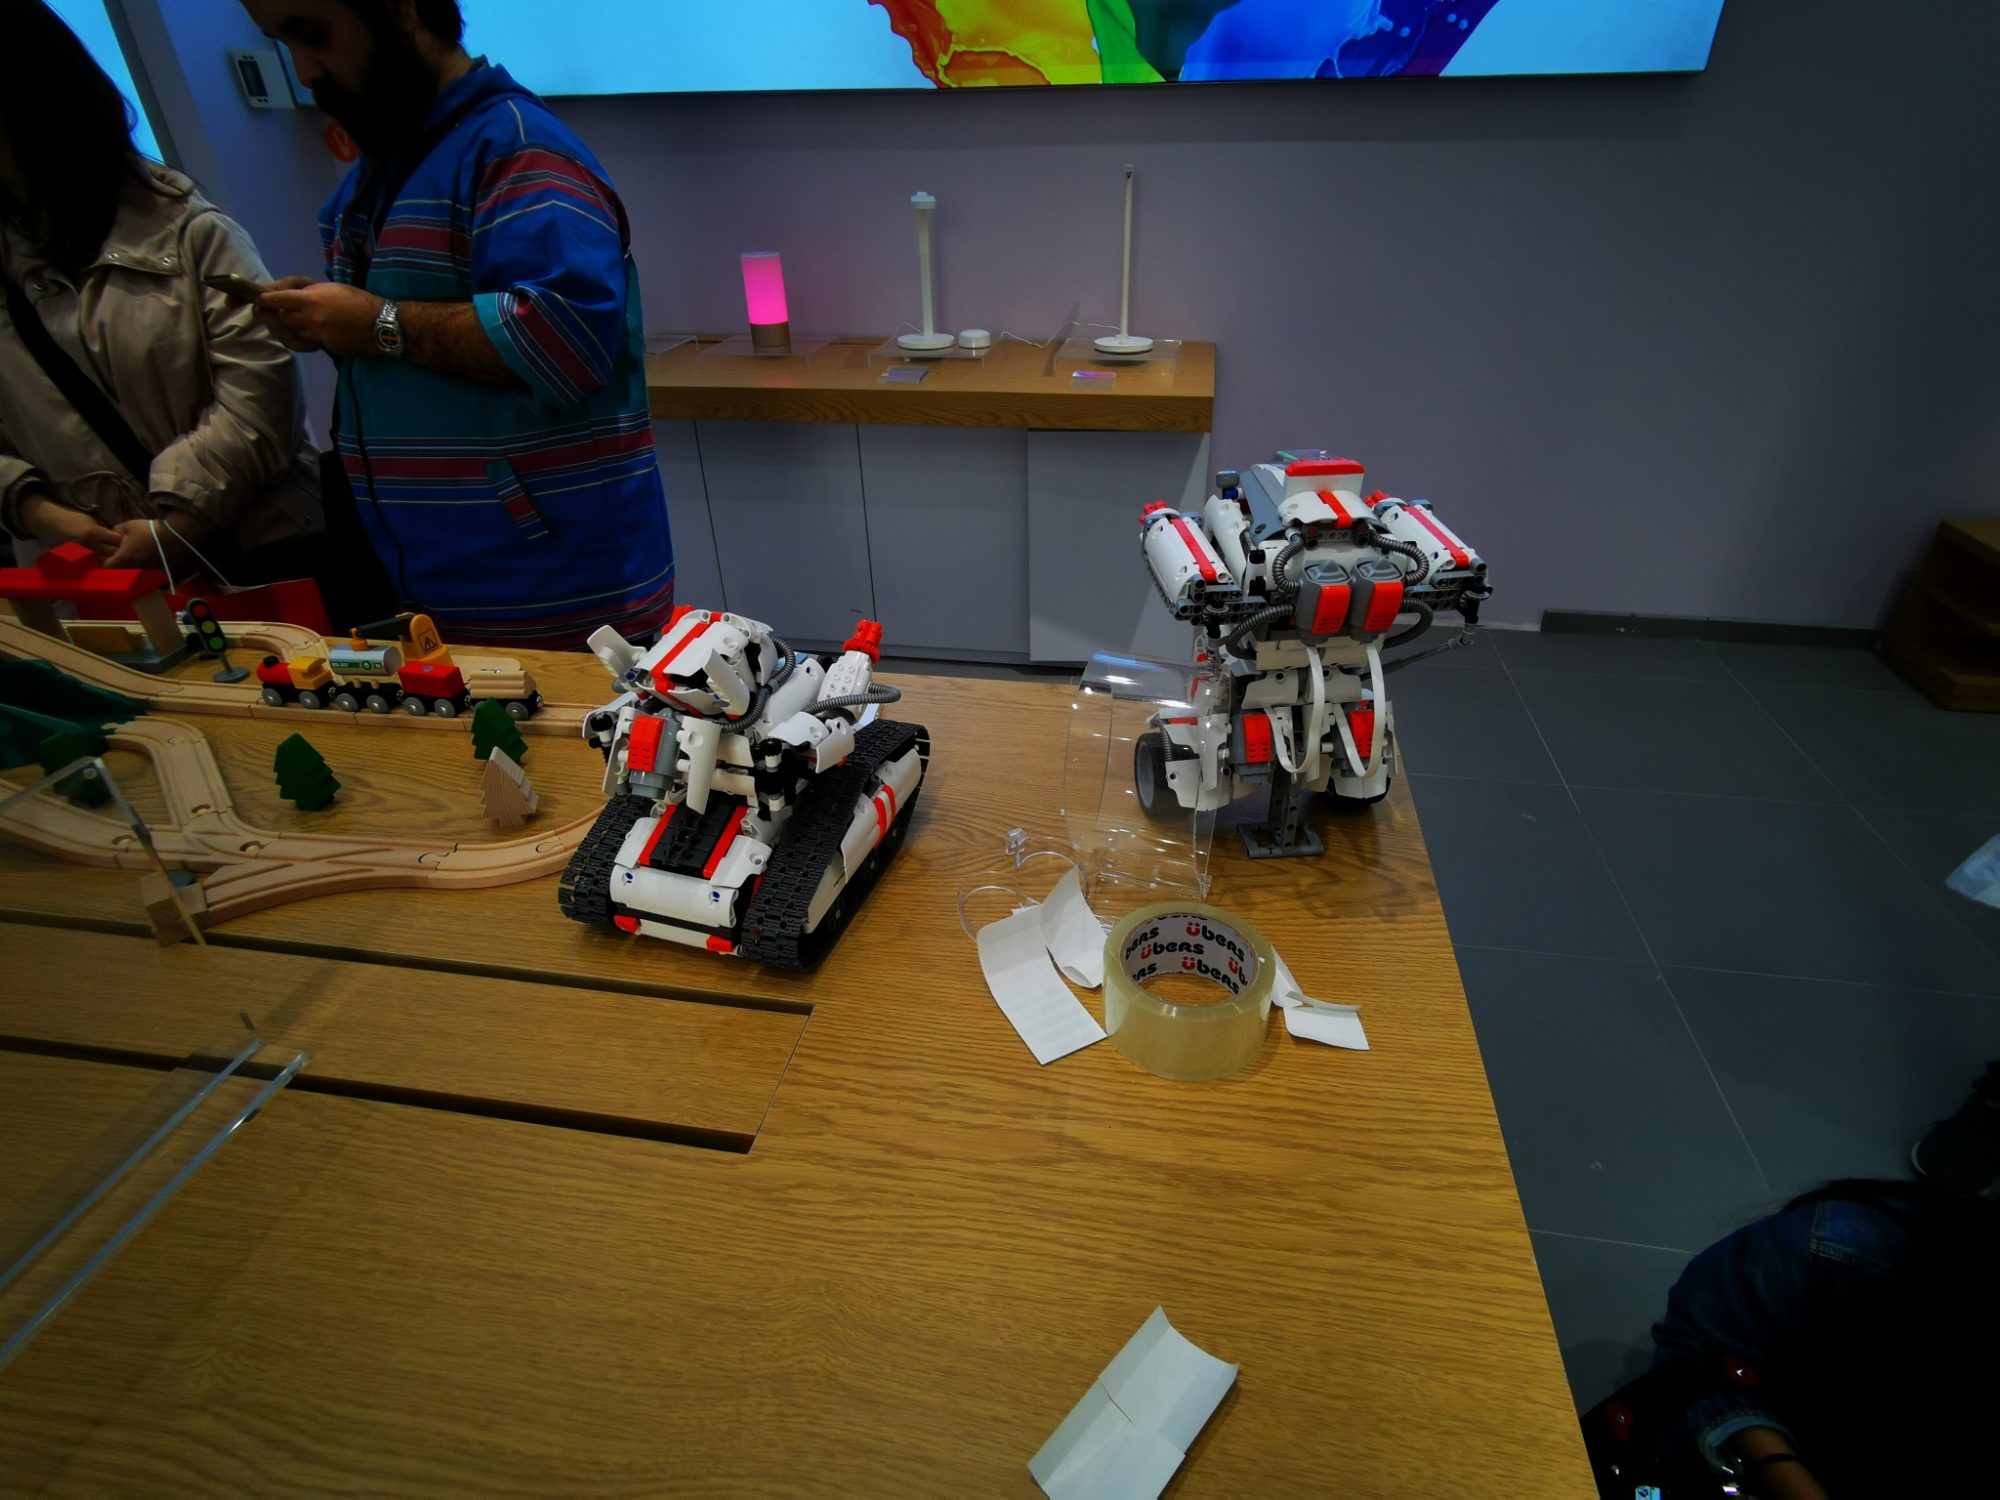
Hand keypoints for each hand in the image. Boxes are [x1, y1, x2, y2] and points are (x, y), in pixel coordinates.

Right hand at [17, 491, 121, 557]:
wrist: (52, 524)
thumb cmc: (74, 519)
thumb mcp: (92, 521)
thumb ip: (104, 532)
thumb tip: (120, 539)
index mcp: (95, 532)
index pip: (118, 540)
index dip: (126, 541)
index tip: (129, 540)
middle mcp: (91, 544)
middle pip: (114, 553)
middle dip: (123, 552)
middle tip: (127, 550)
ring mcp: (85, 553)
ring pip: (106, 561)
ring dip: (113, 560)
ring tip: (118, 557)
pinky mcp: (80, 559)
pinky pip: (96, 563)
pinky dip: (102, 563)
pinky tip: (106, 561)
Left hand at [101, 513, 215, 573]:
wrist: (172, 536)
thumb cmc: (147, 531)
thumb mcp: (129, 525)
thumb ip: (118, 529)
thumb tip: (114, 531)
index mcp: (124, 557)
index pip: (107, 565)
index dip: (104, 560)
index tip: (106, 552)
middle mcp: (133, 566)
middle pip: (119, 569)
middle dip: (117, 561)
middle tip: (118, 551)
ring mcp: (144, 569)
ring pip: (131, 569)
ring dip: (129, 562)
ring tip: (132, 552)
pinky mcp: (154, 568)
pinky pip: (143, 568)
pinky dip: (140, 563)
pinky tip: (143, 554)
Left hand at [258, 279, 381, 357]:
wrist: (381, 325)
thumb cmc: (358, 301)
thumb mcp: (332, 288)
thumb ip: (308, 292)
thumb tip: (288, 296)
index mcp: (312, 300)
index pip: (278, 299)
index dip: (265, 299)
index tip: (258, 298)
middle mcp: (311, 318)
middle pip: (280, 318)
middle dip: (269, 315)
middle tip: (261, 312)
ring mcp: (317, 335)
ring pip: (288, 333)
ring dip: (280, 328)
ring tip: (276, 323)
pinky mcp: (324, 347)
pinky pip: (301, 344)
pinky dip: (293, 339)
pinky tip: (291, 335)